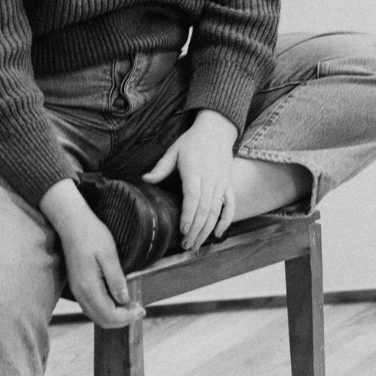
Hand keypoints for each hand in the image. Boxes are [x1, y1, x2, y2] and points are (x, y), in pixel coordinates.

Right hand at [40, 179, 144, 327]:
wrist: (72, 223)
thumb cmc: (92, 235)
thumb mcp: (109, 254)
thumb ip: (116, 279)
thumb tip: (125, 300)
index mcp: (89, 287)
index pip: (109, 315)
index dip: (127, 317)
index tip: (141, 308)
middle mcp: (80, 293)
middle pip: (102, 320)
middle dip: (123, 320)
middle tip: (138, 309)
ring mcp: (77, 290)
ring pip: (96, 315)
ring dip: (114, 316)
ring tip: (130, 306)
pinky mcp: (77, 286)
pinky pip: (91, 307)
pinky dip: (105, 310)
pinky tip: (116, 300)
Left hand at [143, 109, 237, 251]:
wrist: (217, 130)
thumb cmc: (192, 142)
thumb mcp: (174, 150)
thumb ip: (161, 167)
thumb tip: (145, 179)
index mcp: (194, 171)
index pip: (192, 197)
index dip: (188, 215)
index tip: (182, 230)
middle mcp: (210, 179)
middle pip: (204, 209)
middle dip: (195, 230)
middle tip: (186, 245)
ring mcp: (221, 183)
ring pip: (216, 211)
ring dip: (207, 230)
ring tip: (196, 244)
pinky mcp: (228, 185)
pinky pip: (230, 206)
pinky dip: (226, 221)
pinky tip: (217, 234)